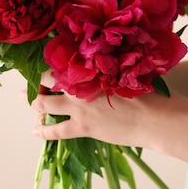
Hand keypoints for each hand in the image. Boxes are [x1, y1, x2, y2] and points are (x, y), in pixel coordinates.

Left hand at [30, 71, 179, 150]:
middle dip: (35, 82)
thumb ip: (111, 65)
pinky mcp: (82, 126)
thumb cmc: (148, 91)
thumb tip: (111, 57)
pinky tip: (36, 131)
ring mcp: (78, 106)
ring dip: (35, 103)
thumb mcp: (128, 69)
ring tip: (32, 103)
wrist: (155, 117)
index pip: (60, 61)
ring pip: (42, 104)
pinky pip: (54, 130)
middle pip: (44, 79)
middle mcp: (79, 84)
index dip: (49, 64)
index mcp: (90, 66)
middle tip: (32, 85)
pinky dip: (43, 131)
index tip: (46, 66)